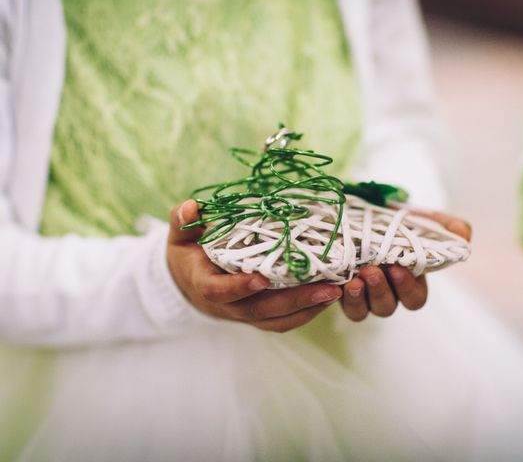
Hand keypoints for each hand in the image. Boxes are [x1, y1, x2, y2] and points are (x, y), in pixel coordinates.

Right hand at [167, 200, 341, 331]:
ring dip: (307, 309)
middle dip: (295, 301)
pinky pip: (283, 321)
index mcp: (204, 284)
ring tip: (336, 292)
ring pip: (276, 320)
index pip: (219, 291)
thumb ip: (182, 220)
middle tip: (328, 288)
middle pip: (260, 310)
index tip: (261, 277)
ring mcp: (244, 314)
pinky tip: (328, 297)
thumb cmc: (187, 254)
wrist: (187, 283)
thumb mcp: (179, 235)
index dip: (239, 287)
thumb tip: (191, 207)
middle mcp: (227, 306)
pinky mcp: (259, 316)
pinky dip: (307, 312)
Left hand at [341, 209, 471, 320]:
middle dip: (382, 292)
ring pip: (363, 311)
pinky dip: (340, 298)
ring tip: (356, 279)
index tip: (399, 269)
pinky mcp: (339, 289)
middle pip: (387, 307)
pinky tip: (338, 285)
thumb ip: (445, 227)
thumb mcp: (422, 219)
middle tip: (373, 271)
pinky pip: (342, 304)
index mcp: (408, 280)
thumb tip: (464, 236)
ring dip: (360, 299)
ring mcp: (361, 293)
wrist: (360, 209)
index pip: (415, 299)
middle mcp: (385, 292)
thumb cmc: (396, 219)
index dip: (408, 289)